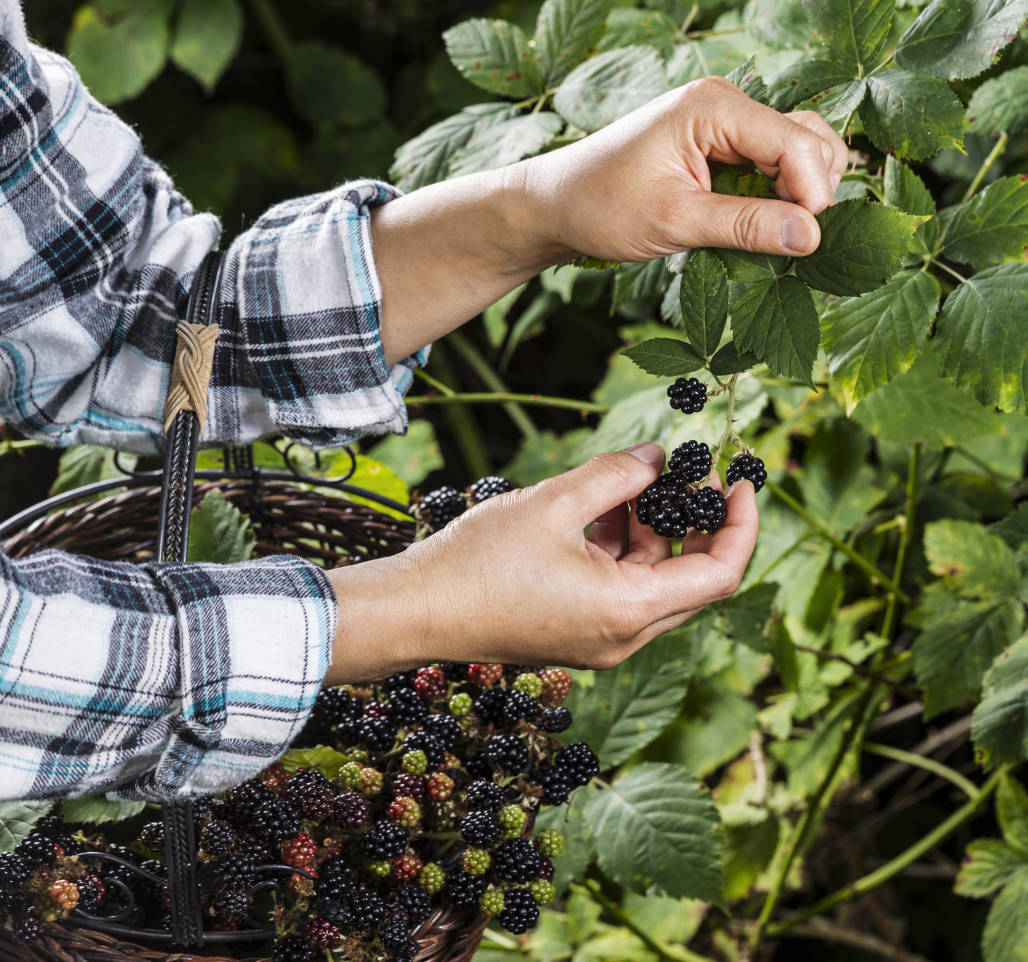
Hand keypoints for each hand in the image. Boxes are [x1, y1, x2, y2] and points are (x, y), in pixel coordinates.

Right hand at [324, 444, 757, 682]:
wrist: (417, 612)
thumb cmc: (477, 562)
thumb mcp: (553, 502)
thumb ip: (616, 474)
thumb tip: (657, 457)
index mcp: (628, 611)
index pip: (720, 573)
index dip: (740, 523)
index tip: (738, 480)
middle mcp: (623, 638)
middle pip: (693, 581)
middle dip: (696, 524)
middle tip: (688, 474)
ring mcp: (600, 641)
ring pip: (655, 584)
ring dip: (655, 533)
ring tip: (633, 483)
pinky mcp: (577, 634)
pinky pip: (622, 591)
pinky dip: (624, 551)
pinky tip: (603, 509)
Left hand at [374, 77, 847, 364]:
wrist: (555, 205)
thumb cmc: (602, 208)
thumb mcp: (675, 222)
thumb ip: (745, 226)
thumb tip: (811, 238)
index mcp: (715, 108)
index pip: (796, 141)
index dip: (812, 193)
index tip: (806, 241)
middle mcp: (725, 104)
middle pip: (807, 138)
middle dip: (813, 189)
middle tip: (790, 240)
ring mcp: (722, 123)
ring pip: (795, 149)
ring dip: (798, 191)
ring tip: (777, 235)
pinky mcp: (717, 145)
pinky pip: (768, 163)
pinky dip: (777, 193)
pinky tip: (762, 225)